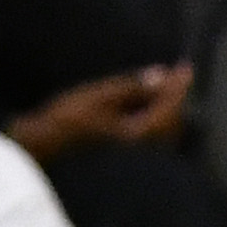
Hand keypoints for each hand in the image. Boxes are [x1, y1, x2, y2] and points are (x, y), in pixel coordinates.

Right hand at [8, 64, 192, 161]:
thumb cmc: (67, 120)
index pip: (169, 107)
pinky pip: (150, 139)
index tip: (185, 67)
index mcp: (139, 135)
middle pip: (171, 123)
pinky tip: (146, 110)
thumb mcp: (100, 96)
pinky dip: (154, 121)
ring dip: (166, 110)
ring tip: (164, 89)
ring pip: (161, 133)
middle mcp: (141, 150)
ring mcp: (132, 158)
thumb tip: (160, 76)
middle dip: (176, 98)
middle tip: (178, 75)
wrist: (42, 147)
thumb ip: (132, 87)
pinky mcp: (122, 159)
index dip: (179, 85)